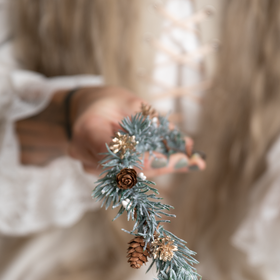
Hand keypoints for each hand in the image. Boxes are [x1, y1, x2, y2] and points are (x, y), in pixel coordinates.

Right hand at [68, 86, 204, 175]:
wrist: (85, 112)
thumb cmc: (109, 103)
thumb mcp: (132, 104)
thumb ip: (154, 125)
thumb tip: (185, 144)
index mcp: (88, 130)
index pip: (119, 151)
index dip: (145, 158)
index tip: (173, 158)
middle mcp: (86, 155)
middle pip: (130, 167)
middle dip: (165, 164)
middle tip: (194, 161)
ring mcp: (92, 169)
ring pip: (134, 174)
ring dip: (164, 167)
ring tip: (194, 162)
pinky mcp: (103, 176)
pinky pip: (133, 174)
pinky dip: (157, 167)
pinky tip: (182, 164)